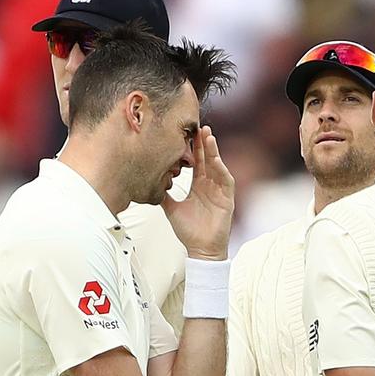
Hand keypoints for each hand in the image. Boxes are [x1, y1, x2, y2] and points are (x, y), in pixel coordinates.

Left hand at [162, 125, 234, 259]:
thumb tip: (147, 183)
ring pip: (217, 166)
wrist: (200, 249)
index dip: (191, 148)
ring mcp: (219, 191)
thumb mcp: (170, 209)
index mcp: (197, 185)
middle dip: (203, 142)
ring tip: (207, 135)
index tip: (184, 133)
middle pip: (207, 159)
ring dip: (213, 151)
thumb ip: (162, 194)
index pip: (196, 161)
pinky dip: (221, 169)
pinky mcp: (227, 199)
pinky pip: (226, 180)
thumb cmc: (188, 232)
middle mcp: (209, 185)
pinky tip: (215, 160)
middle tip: (197, 125)